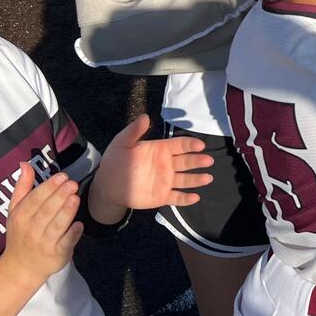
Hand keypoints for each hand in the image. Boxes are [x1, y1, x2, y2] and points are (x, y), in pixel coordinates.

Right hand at [0, 165, 83, 287]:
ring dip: (66, 212)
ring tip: (76, 198)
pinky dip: (72, 234)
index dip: (48, 187)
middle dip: (59, 196)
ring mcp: (43, 243)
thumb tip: (25, 164)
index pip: (34, 199)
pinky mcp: (56, 254)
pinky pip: (65, 243)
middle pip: (46, 211)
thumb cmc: (21, 233)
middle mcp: (30, 229)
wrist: (21, 267)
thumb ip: (22, 187)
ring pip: (56, 226)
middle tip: (72, 183)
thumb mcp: (15, 211)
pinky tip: (79, 224)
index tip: (62, 176)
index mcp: (20, 217)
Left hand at [90, 115, 211, 217]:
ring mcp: (166, 181)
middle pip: (186, 162)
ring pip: (185, 180)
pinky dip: (186, 199)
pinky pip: (176, 198)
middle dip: (198, 161)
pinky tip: (195, 197)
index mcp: (160, 150)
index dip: (190, 145)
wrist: (107, 185)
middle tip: (208, 160)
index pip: (179, 145)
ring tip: (207, 178)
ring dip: (197, 179)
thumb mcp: (122, 142)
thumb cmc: (116, 160)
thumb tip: (145, 116)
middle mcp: (167, 165)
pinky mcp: (162, 197)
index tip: (200, 145)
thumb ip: (134, 130)